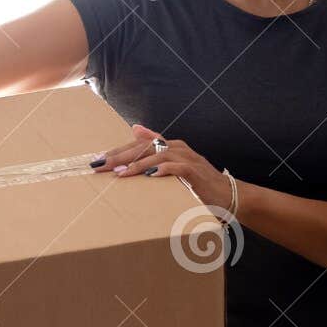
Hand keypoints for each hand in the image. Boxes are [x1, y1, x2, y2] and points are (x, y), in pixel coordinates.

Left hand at [91, 124, 232, 209]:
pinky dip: (163, 170)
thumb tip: (135, 131)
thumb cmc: (199, 184)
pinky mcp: (195, 172)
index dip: (118, 150)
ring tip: (119, 172)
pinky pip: (177, 167)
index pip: (139, 144)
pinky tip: (149, 175)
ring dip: (137, 163)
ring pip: (157, 155)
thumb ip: (157, 153)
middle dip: (120, 156)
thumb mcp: (176, 167)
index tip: (97, 159)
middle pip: (144, 147)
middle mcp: (178, 148)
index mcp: (171, 146)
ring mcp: (187, 159)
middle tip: (99, 165)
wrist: (229, 195)